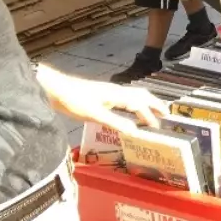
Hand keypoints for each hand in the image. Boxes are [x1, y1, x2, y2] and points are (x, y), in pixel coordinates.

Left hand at [36, 65, 166, 135]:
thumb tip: (135, 131)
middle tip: (166, 114)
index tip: (157, 128)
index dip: (149, 116)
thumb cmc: (74, 100)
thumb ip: (115, 122)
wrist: (55, 89)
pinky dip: (134, 103)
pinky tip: (129, 109)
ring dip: (146, 102)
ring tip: (152, 111)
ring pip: (134, 94)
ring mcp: (109, 91)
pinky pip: (125, 97)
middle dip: (155, 104)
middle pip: (142, 95)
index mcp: (118, 95)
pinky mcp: (102, 94)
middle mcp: (117, 91)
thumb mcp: (94, 114)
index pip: (140, 105)